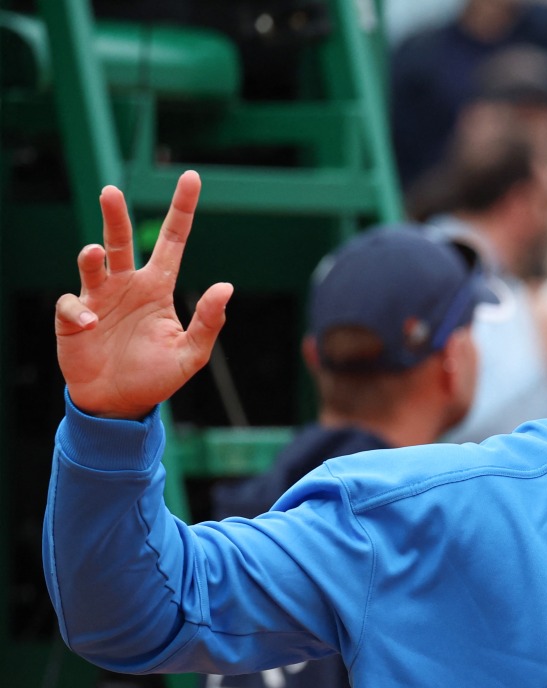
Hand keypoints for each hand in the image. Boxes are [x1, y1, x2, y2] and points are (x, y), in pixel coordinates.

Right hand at [54, 171, 232, 418]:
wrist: (119, 404)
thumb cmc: (157, 376)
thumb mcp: (191, 353)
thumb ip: (208, 322)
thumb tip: (226, 286)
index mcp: (157, 287)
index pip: (171, 241)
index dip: (181, 210)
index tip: (191, 177)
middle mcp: (127, 284)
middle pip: (119, 240)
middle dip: (114, 215)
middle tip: (111, 191)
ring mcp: (98, 298)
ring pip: (91, 262)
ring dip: (91, 255)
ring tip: (93, 253)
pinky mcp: (74, 318)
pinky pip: (73, 304)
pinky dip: (80, 311)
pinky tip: (92, 324)